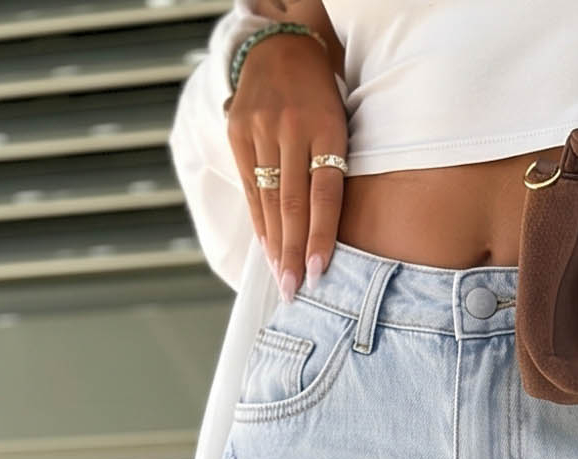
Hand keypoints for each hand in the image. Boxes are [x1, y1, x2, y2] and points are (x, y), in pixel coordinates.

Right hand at [226, 32, 346, 297]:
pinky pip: (250, 187)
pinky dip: (260, 221)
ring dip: (275, 246)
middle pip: (292, 204)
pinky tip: (267, 248)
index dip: (322, 236)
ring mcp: (260, 129)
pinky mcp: (237, 131)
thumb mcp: (340, 123)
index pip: (324, 193)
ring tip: (282, 280)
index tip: (319, 272)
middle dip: (294, 253)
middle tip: (295, 292)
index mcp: (326, 128)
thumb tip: (329, 232)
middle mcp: (291, 129)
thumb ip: (334, 169)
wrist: (281, 46)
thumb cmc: (321, 96)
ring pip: (269, 199)